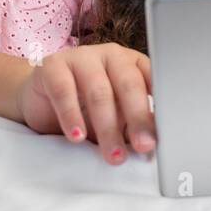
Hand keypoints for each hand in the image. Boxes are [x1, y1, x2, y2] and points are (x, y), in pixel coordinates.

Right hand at [15, 42, 155, 164]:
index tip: (167, 128)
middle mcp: (111, 55)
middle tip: (144, 146)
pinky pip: (64, 90)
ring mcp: (82, 57)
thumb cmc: (87, 109)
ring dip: (107, 127)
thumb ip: (135, 125)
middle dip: (138, 118)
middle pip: (128, 84)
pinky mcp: (53, 66)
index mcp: (133, 63)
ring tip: (113, 155)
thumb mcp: (117, 118)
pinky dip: (72, 116)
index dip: (161, 104)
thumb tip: (156, 142)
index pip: (153, 78)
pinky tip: (78, 136)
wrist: (43, 101)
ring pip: (99, 90)